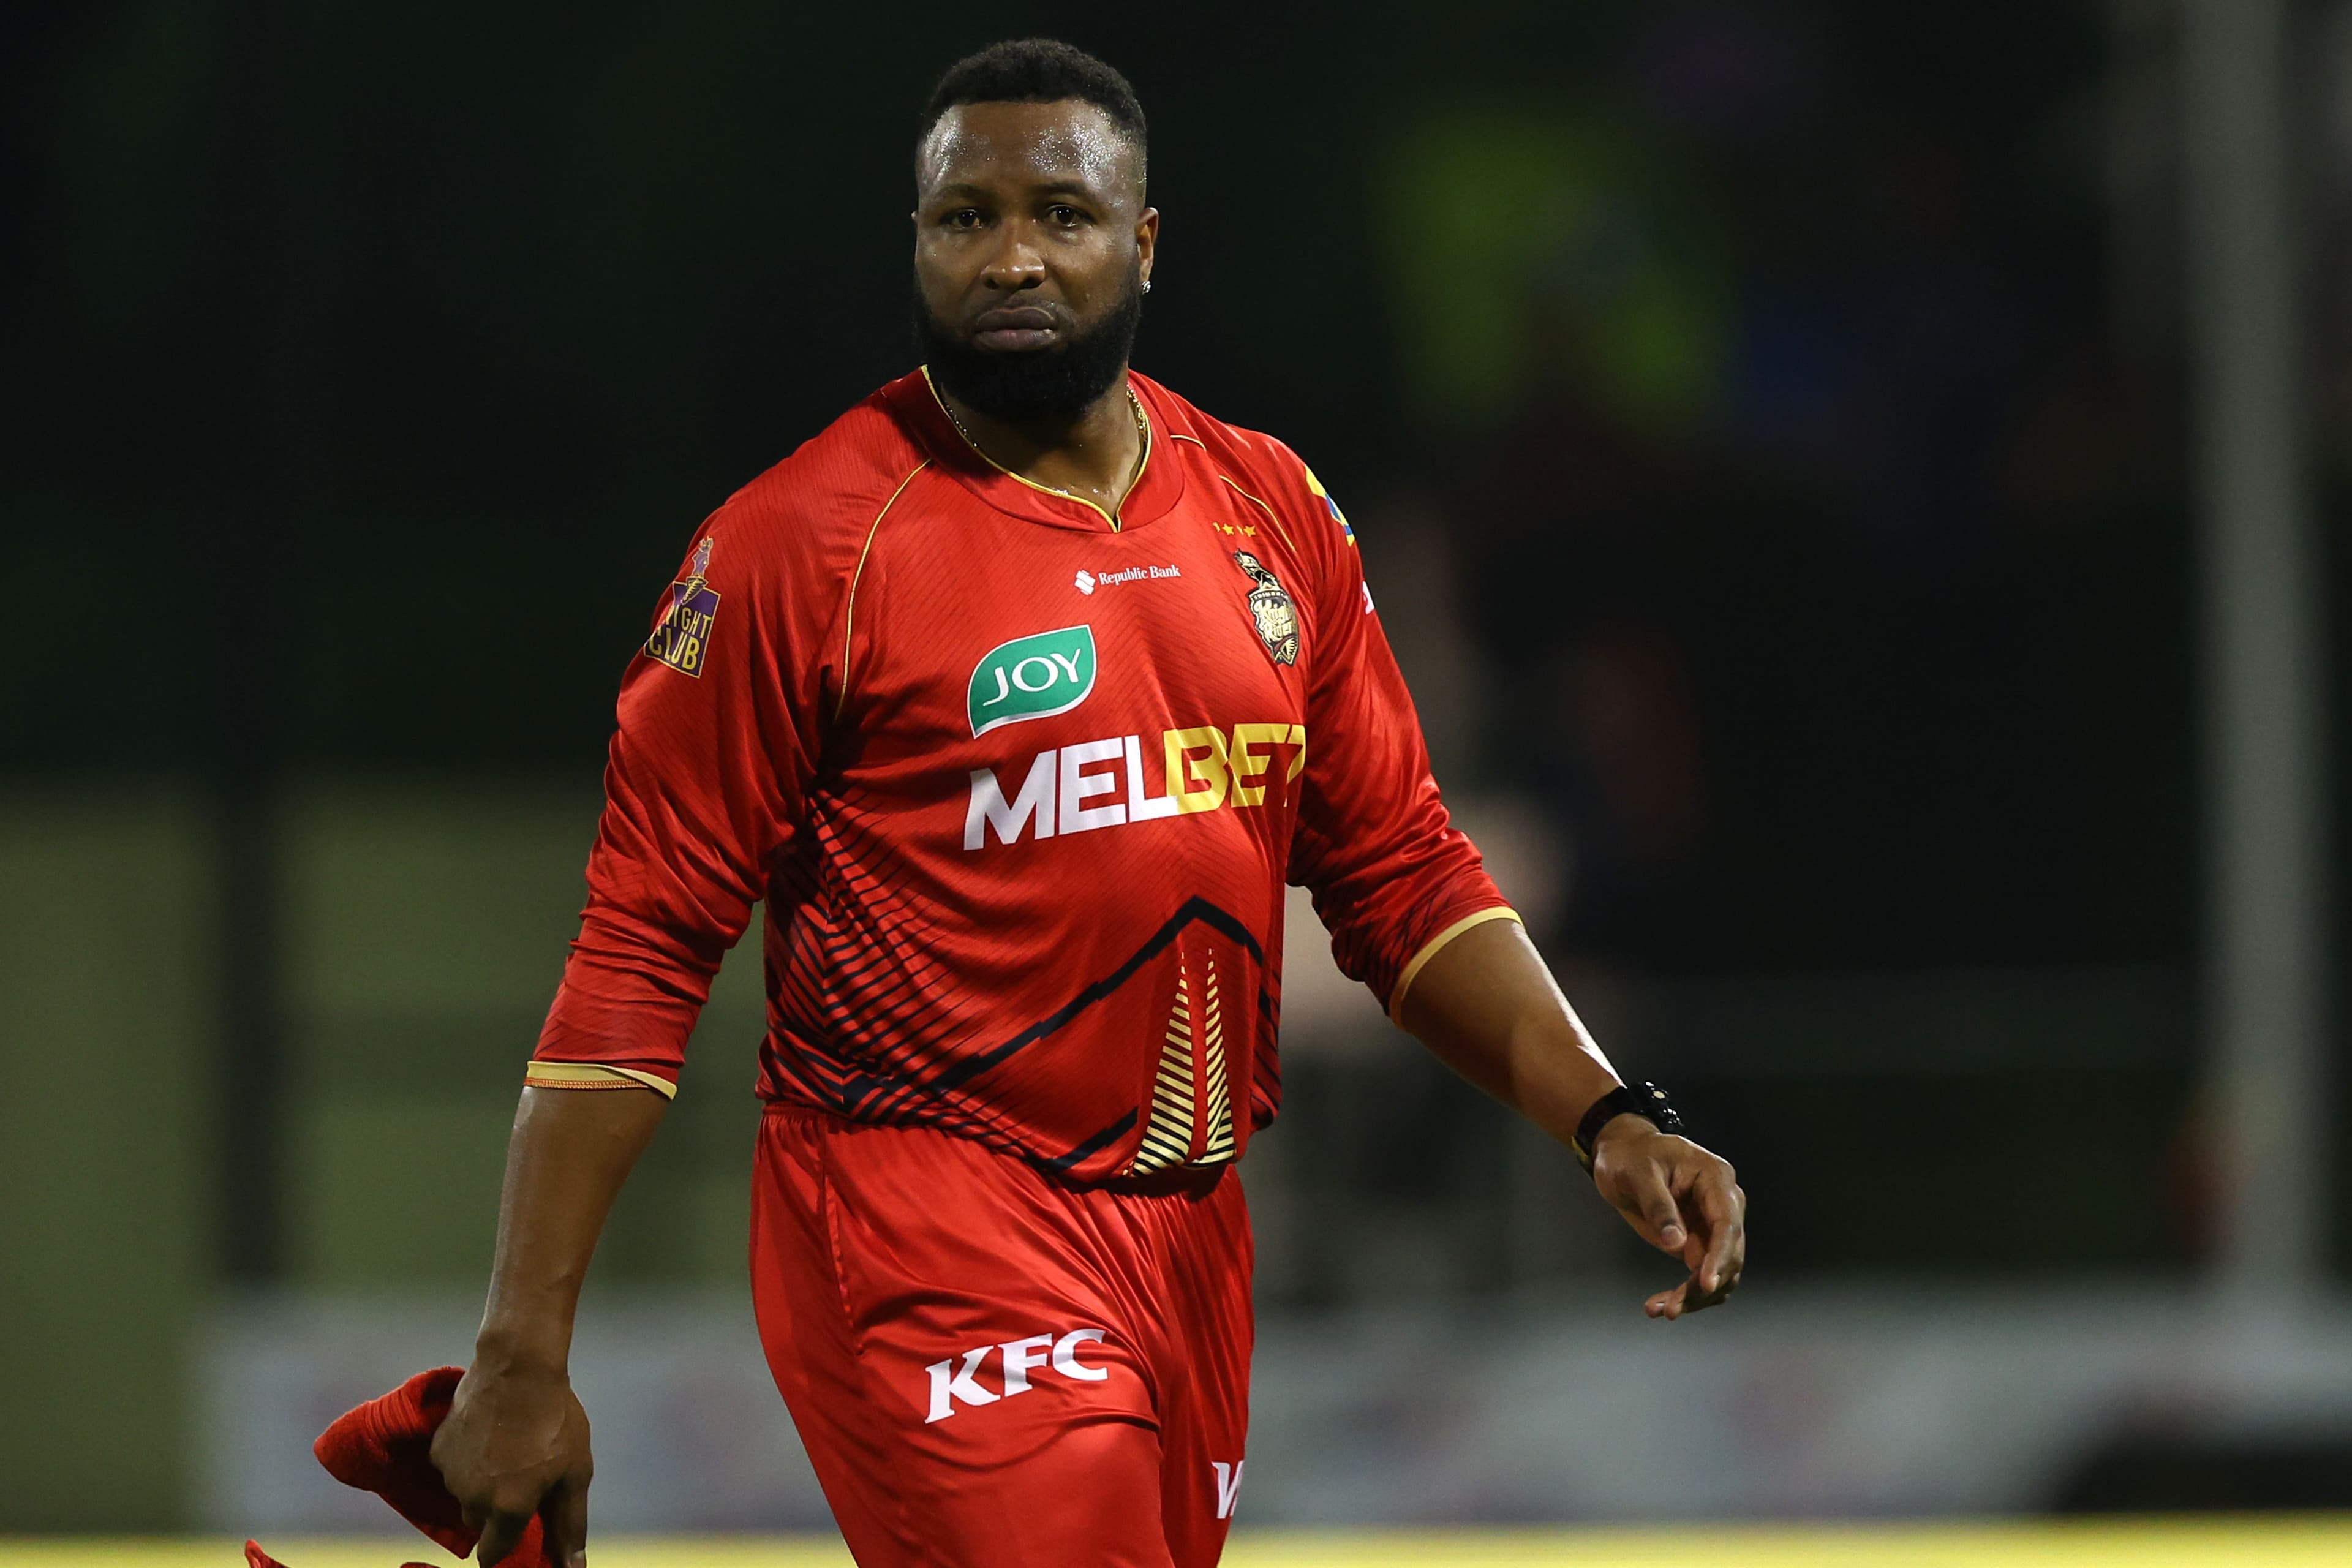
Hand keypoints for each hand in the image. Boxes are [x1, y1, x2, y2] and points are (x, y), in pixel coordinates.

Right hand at [429, 1358, 592, 1567]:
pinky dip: (467, 1460)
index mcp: (508, 1509)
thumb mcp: (575, 1472)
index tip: (519, 1530)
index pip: (492, 1556)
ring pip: (465, 1495)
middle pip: (480, 1523)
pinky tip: (490, 1434)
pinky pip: (453, 1469)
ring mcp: (450, 1474)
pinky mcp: (438, 1450)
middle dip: (498, 1510)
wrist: (518, 1366)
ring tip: (509, 1448)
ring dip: (482, 1483)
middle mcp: (472, 1499)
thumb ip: (570, 1525)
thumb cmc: (555, 1419)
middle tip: (523, 1475)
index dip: (506, 1548)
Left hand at [1590, 1116, 1745, 1319]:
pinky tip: (1660, 1306)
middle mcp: (1722, 1204)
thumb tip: (1677, 1245)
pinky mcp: (1699, 1242)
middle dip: (1704, 1285)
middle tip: (1672, 1308)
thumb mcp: (1638, 1173)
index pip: (1727, 1223)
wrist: (1622, 1155)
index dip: (1719, 1256)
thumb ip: (1658, 1206)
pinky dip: (1687, 1294)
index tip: (1705, 1285)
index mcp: (1715, 1178)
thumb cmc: (1630, 1156)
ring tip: (1660, 1310)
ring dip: (1695, 1297)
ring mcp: (1712, 1225)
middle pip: (1728, 1253)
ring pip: (1719, 1271)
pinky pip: (1701, 1274)